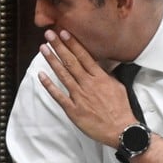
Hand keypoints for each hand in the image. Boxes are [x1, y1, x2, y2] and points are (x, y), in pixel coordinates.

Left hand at [37, 29, 134, 145]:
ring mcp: (79, 96)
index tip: (64, 32)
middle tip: (48, 34)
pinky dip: (49, 85)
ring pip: (63, 75)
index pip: (84, 56)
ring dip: (52, 60)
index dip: (72, 43)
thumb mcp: (118, 86)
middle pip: (71, 62)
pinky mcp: (73, 109)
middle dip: (59, 46)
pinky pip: (58, 96)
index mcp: (100, 78)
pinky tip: (41, 75)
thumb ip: (106, 75)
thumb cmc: (121, 108)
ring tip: (43, 48)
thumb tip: (98, 64)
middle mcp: (88, 84)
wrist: (121, 130)